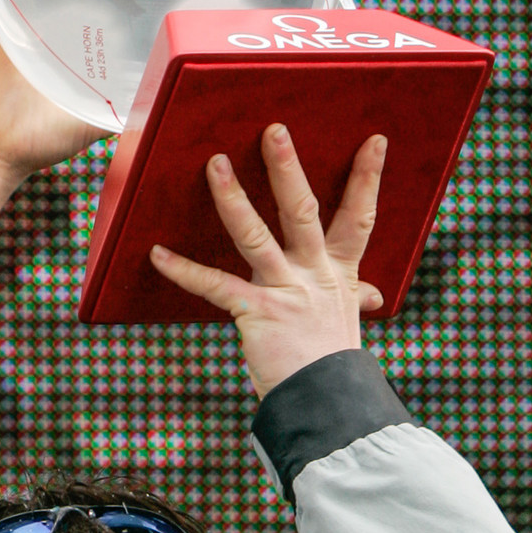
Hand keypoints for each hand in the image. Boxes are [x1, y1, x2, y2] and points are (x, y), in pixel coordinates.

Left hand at [148, 126, 386, 397]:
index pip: (359, 219)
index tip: (374, 141)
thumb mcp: (348, 323)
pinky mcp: (256, 313)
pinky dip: (183, 270)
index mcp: (339, 272)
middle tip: (274, 130)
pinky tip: (157, 253)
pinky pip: (213, 286)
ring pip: (256, 236)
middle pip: (303, 212)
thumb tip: (374, 296)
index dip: (367, 179)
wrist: (323, 402)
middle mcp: (313, 274)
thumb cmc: (330, 364)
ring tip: (215, 164)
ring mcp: (285, 291)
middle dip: (288, 170)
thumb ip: (356, 299)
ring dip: (233, 199)